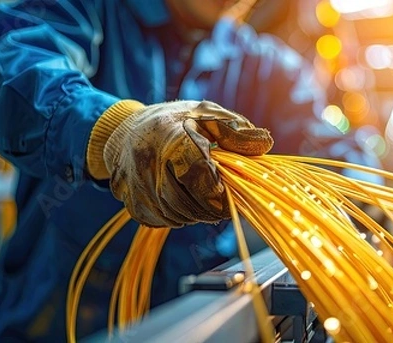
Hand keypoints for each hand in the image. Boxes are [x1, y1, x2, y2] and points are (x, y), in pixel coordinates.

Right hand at [87, 100, 272, 227]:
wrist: (126, 132)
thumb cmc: (176, 123)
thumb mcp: (207, 116)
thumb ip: (236, 131)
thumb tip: (265, 144)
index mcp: (170, 138)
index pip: (198, 173)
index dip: (217, 189)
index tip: (228, 192)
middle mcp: (148, 163)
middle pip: (186, 201)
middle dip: (210, 207)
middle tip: (223, 201)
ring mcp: (137, 186)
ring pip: (175, 215)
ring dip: (197, 214)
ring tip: (204, 199)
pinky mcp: (133, 203)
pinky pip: (162, 220)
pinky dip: (179, 217)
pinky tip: (184, 201)